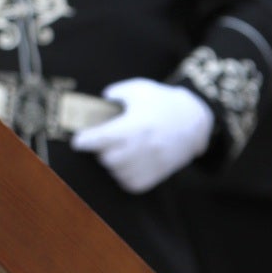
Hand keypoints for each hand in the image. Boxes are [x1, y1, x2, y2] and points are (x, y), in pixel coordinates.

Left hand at [70, 79, 213, 193]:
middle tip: (100, 142)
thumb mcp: (138, 88)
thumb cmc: (163, 101)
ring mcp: (152, 163)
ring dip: (110, 163)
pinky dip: (122, 176)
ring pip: (118, 173)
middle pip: (107, 158)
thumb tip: (99, 102)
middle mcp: (143, 147)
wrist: (195, 119)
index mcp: (136, 125)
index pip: (102, 139)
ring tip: (113, 151)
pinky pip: (132, 184)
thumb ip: (115, 93)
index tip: (77, 141)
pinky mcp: (158, 174)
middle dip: (99, 150)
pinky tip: (123, 163)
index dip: (85, 141)